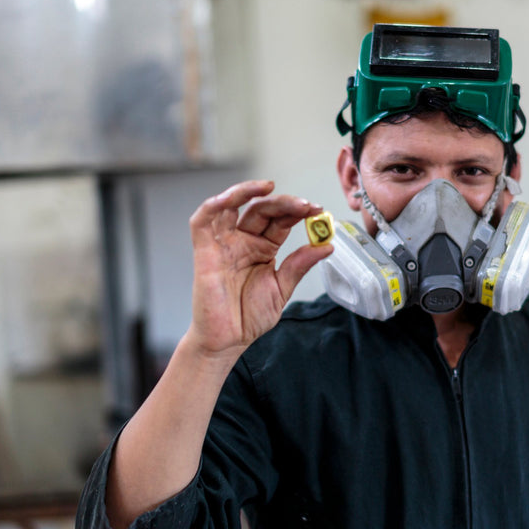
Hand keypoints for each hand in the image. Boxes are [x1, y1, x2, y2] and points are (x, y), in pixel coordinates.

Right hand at [185, 180, 333, 357]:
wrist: (228, 341)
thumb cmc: (249, 317)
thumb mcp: (282, 288)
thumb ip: (300, 265)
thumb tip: (326, 245)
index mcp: (263, 248)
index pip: (280, 221)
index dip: (297, 212)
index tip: (317, 211)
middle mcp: (243, 241)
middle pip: (261, 210)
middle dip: (283, 203)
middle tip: (304, 205)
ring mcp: (223, 244)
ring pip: (230, 206)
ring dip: (247, 192)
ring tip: (268, 187)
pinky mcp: (204, 251)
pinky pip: (202, 222)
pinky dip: (213, 205)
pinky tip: (231, 198)